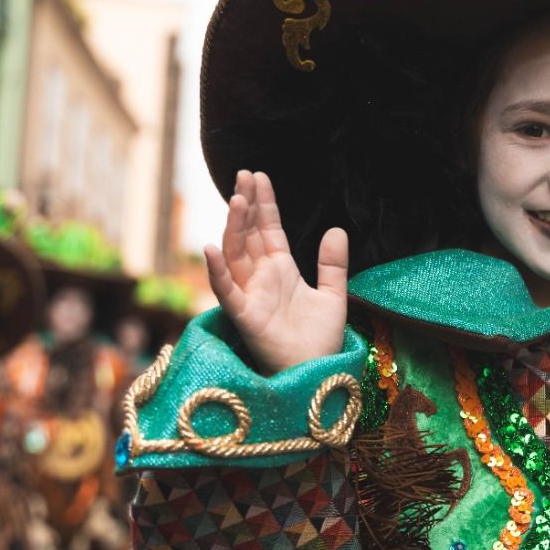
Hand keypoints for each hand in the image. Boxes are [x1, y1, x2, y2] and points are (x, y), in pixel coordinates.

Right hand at [203, 170, 348, 372]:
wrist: (318, 373)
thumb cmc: (320, 340)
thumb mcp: (334, 295)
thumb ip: (333, 264)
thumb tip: (337, 229)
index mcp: (280, 270)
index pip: (268, 229)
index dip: (264, 203)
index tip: (258, 176)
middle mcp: (261, 279)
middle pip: (248, 235)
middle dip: (246, 206)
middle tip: (243, 175)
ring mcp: (250, 295)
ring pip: (236, 255)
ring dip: (234, 228)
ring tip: (238, 200)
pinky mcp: (245, 317)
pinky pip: (226, 291)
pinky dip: (218, 271)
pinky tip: (212, 248)